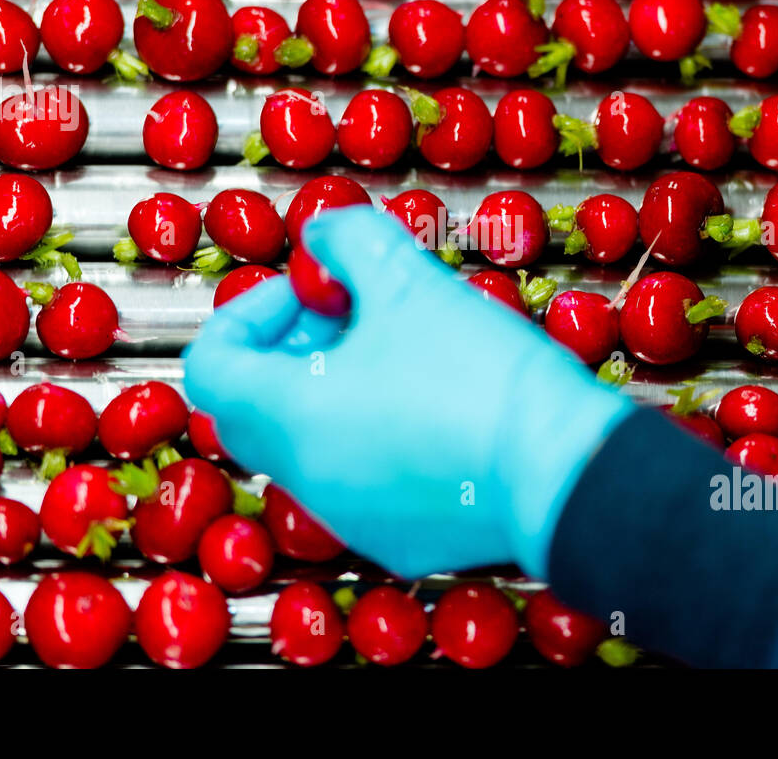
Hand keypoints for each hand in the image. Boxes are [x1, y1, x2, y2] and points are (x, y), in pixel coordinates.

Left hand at [183, 206, 633, 577]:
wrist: (565, 472)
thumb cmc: (481, 377)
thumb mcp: (409, 281)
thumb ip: (348, 241)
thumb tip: (323, 237)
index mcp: (291, 416)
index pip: (212, 366)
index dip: (248, 314)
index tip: (308, 293)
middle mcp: (307, 478)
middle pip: (254, 408)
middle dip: (290, 349)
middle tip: (350, 315)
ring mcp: (351, 518)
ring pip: (306, 446)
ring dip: (329, 390)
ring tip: (400, 354)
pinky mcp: (399, 540)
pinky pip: (358, 480)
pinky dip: (369, 436)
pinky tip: (432, 408)